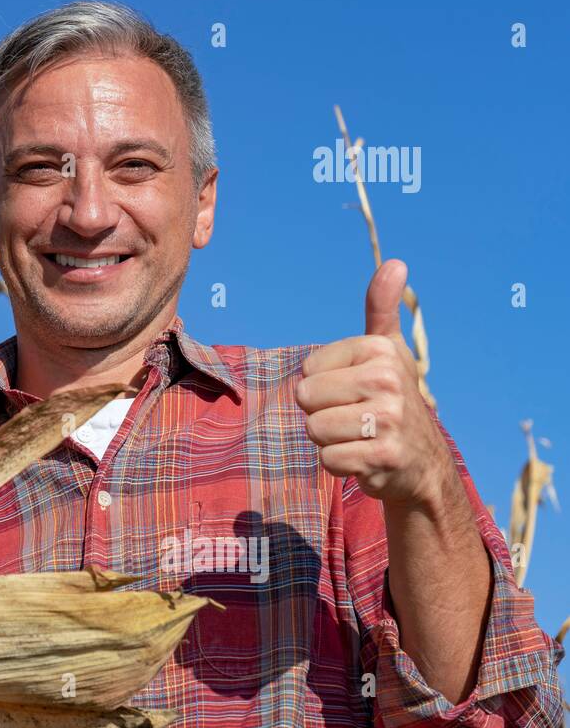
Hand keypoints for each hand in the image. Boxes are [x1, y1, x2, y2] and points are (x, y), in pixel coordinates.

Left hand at [295, 260, 457, 509]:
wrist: (421, 461)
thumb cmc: (391, 399)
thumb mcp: (387, 350)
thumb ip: (381, 308)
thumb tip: (395, 262)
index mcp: (380, 350)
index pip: (307, 369)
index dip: (321, 386)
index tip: (353, 391)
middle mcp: (387, 380)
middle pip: (306, 399)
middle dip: (321, 414)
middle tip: (353, 417)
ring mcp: (389, 420)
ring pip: (314, 430)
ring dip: (329, 440)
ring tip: (358, 437)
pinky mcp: (385, 456)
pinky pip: (327, 460)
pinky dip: (339, 465)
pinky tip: (364, 458)